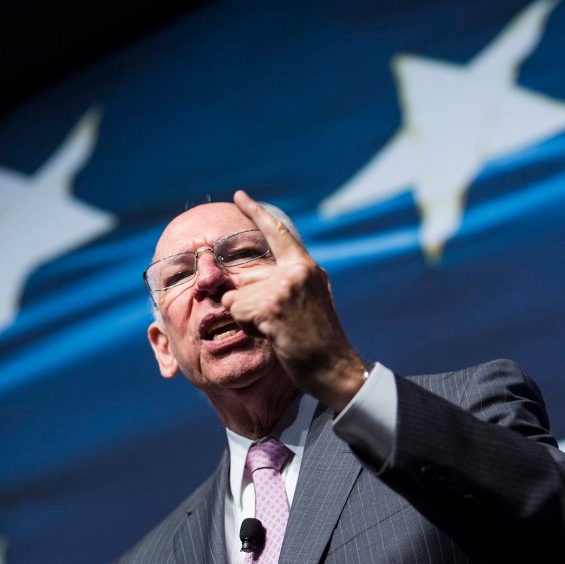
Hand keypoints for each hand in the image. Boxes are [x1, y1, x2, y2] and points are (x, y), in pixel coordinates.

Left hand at [222, 190, 366, 411]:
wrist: (334, 368)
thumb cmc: (314, 341)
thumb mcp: (302, 302)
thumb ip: (275, 286)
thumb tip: (230, 287)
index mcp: (306, 267)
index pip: (277, 233)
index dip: (255, 213)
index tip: (238, 196)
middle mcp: (298, 271)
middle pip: (243, 279)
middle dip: (245, 305)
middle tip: (278, 326)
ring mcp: (285, 287)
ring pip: (236, 298)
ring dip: (249, 320)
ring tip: (279, 332)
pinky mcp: (274, 306)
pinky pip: (237, 311)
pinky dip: (248, 327)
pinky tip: (274, 336)